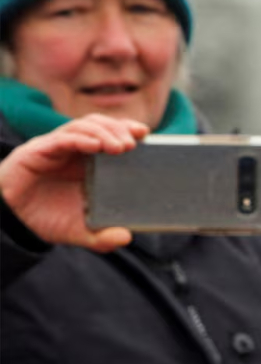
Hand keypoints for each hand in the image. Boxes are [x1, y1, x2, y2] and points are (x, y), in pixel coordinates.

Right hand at [0, 115, 148, 251]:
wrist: (11, 220)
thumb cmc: (47, 218)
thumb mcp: (79, 230)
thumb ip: (102, 236)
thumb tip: (126, 237)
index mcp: (90, 162)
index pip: (113, 136)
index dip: (128, 131)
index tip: (145, 134)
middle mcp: (76, 150)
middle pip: (101, 125)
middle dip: (119, 129)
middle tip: (134, 142)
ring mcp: (57, 148)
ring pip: (83, 126)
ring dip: (104, 132)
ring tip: (119, 146)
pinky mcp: (37, 151)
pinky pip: (61, 139)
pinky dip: (80, 138)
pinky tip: (93, 145)